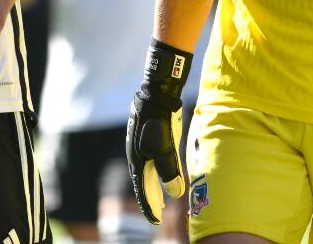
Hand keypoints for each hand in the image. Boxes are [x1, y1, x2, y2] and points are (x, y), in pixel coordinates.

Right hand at [127, 39, 191, 224]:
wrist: (157, 91)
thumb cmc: (160, 119)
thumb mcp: (165, 147)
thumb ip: (169, 170)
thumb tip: (175, 193)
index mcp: (137, 159)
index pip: (142, 189)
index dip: (149, 206)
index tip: (156, 221)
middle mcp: (136, 154)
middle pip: (144, 182)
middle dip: (151, 199)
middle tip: (160, 215)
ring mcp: (142, 144)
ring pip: (149, 171)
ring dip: (155, 186)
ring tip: (164, 198)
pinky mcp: (151, 135)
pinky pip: (153, 159)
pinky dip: (158, 171)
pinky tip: (166, 171)